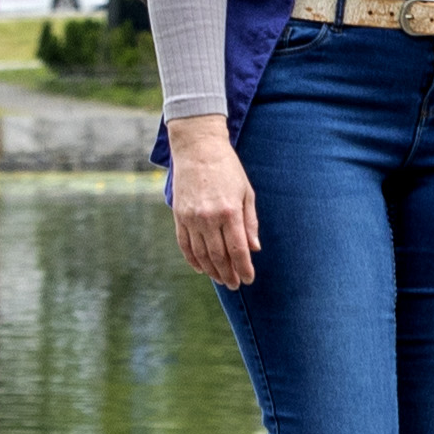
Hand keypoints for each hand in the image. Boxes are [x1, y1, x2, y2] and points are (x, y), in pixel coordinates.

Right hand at [167, 115, 260, 288]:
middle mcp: (209, 218)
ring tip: (221, 279)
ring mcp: (191, 218)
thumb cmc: (228, 169)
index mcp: (229, 212)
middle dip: (229, 274)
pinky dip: (192, 259)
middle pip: (219, 256)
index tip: (248, 279)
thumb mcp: (246, 192)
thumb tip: (254, 248)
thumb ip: (250, 222)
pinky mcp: (179, 215)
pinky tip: (201, 268)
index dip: (244, 268)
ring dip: (211, 271)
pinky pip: (184, 244)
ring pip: (201, 254)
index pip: (237, 250)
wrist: (198, 149)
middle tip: (235, 284)